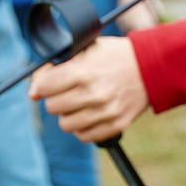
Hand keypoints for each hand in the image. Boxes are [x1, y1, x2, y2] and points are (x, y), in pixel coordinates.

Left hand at [32, 35, 149, 142]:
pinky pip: (84, 136)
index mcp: (83, 72)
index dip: (44, 84)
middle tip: (68, 91)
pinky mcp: (115, 125)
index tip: (50, 83)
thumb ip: (57, 67)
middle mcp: (93, 94)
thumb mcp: (86, 49)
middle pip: (52, 107)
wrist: (152, 66)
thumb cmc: (115, 55)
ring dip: (69, 114)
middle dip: (56, 98)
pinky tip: (91, 113)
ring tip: (80, 103)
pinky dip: (83, 127)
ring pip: (66, 124)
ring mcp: (105, 112)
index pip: (44, 87)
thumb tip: (33, 92)